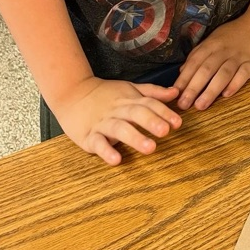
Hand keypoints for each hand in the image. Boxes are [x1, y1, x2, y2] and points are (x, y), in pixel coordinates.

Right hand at [54, 77, 181, 165]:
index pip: (148, 103)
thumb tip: (176, 93)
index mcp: (129, 99)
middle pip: (135, 113)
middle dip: (151, 122)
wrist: (71, 93)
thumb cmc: (105, 94)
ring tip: (150, 148)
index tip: (178, 122)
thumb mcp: (129, 89)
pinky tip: (117, 160)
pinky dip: (107, 152)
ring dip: (135, 138)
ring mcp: (102, 123)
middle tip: (166, 131)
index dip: (163, 112)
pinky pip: (98, 144)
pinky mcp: (88, 136)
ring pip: (119, 129)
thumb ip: (152, 93)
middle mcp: (117, 110)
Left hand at [174, 15, 249, 110]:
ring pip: (223, 73)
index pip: (194, 62)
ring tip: (200, 105)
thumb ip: (198, 55)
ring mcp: (238, 56)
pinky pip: (243, 74)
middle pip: (206, 69)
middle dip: (193, 87)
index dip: (184, 78)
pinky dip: (234, 84)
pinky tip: (226, 95)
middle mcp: (223, 50)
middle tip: (183, 104)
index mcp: (211, 45)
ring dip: (210, 90)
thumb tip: (182, 73)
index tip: (173, 93)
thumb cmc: (233, 36)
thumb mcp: (213, 40)